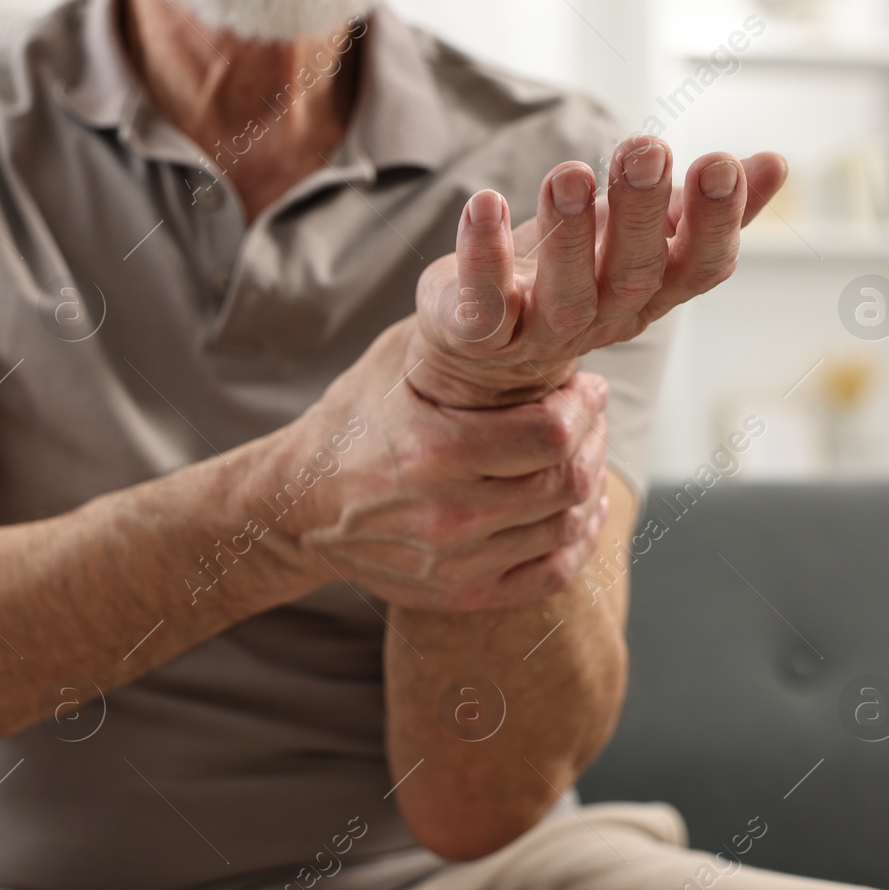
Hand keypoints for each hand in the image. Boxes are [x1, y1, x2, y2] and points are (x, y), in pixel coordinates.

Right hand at [281, 320, 609, 611]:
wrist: (296, 507)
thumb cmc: (351, 424)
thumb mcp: (392, 363)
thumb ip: (460, 337)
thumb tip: (528, 297)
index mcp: (433, 451)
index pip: (551, 433)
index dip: (583, 406)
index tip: (585, 388)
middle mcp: (447, 515)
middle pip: (567, 481)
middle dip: (592, 440)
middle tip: (588, 418)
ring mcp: (455, 562)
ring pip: (566, 527)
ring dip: (589, 487)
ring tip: (581, 457)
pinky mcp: (460, 592)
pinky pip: (552, 575)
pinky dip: (576, 541)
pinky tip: (574, 510)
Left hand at [406, 137, 788, 408]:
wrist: (481, 353)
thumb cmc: (571, 274)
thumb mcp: (639, 238)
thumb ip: (700, 208)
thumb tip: (776, 162)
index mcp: (651, 291)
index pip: (699, 266)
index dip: (714, 222)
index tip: (720, 162)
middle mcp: (603, 317)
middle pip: (633, 275)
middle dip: (641, 213)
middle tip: (645, 147)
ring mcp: (540, 333)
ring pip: (566, 296)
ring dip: (569, 235)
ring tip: (570, 173)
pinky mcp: (481, 337)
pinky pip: (484, 306)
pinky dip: (481, 258)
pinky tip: (485, 203)